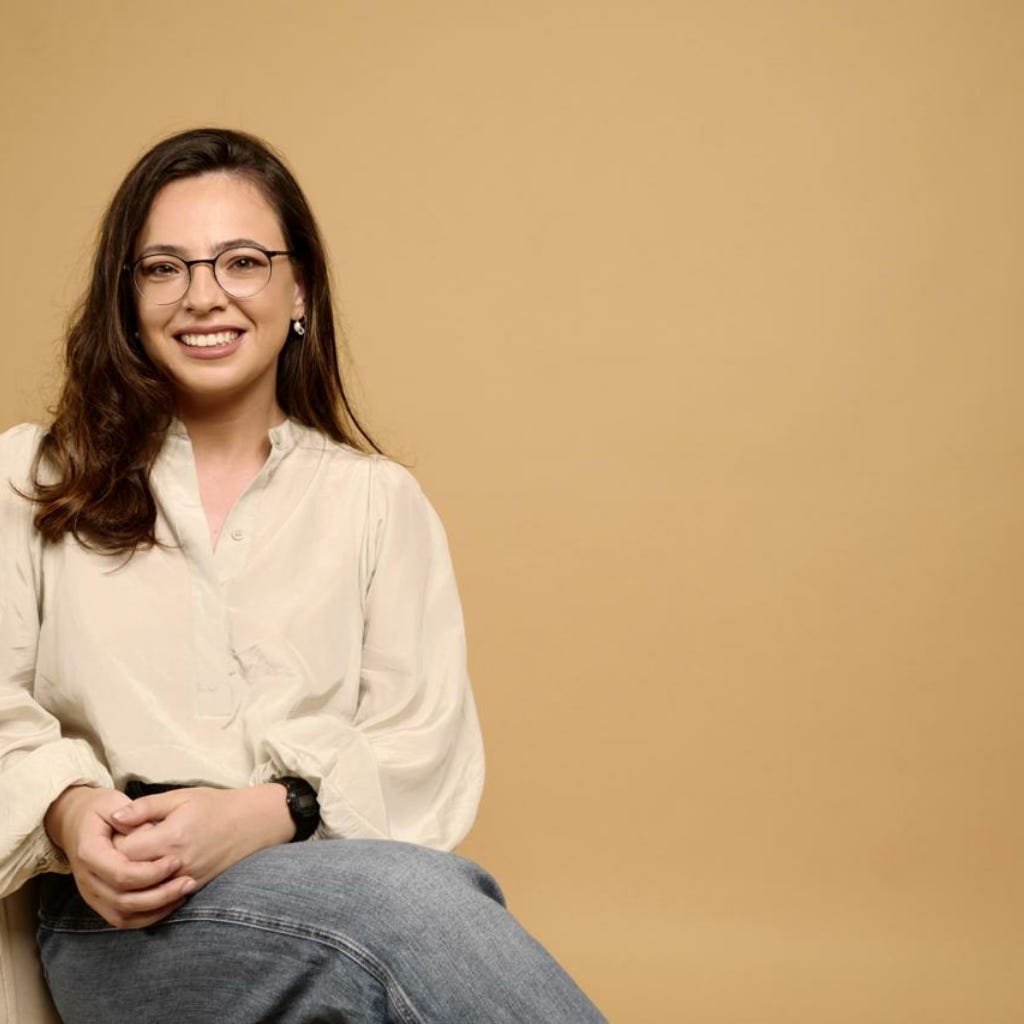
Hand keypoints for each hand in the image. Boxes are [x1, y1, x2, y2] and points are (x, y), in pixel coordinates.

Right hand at [44, 786, 193, 929]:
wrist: (74, 822)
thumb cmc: (99, 810)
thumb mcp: (113, 803)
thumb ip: (132, 816)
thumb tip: (149, 831)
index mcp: (89, 852)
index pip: (120, 873)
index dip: (150, 872)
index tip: (176, 860)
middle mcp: (86, 879)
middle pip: (123, 899)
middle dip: (159, 894)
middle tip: (187, 882)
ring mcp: (91, 894)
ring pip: (123, 915)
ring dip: (156, 908)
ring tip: (184, 892)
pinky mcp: (99, 902)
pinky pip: (123, 920)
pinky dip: (147, 917)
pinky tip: (171, 903)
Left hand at [109, 784, 293, 891]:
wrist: (254, 822)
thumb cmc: (216, 805)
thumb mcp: (181, 797)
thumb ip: (145, 808)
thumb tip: (114, 817)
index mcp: (171, 837)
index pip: (123, 851)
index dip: (112, 842)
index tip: (117, 832)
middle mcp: (176, 864)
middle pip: (128, 875)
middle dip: (118, 862)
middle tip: (120, 847)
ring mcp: (185, 880)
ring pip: (141, 892)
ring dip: (131, 880)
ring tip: (132, 860)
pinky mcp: (193, 889)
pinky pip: (160, 900)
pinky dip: (148, 890)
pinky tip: (147, 875)